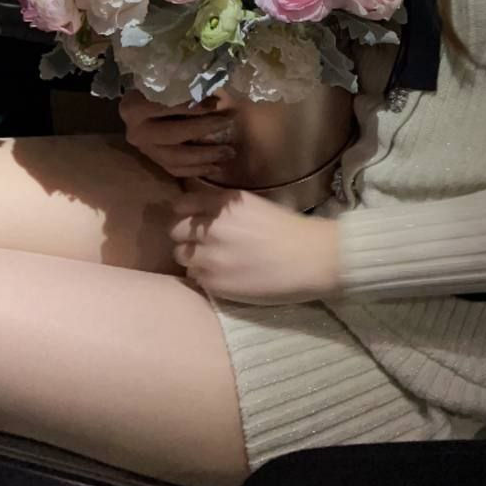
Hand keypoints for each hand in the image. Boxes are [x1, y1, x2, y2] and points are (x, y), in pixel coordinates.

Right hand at [119, 89, 237, 180]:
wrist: (142, 104)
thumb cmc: (164, 87)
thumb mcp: (172, 83)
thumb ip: (189, 86)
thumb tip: (215, 89)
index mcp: (134, 107)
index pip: (165, 106)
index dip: (191, 106)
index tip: (216, 102)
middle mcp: (136, 131)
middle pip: (172, 133)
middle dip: (203, 129)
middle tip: (228, 122)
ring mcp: (145, 149)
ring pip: (175, 158)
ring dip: (205, 156)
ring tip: (229, 151)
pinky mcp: (154, 162)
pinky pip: (176, 170)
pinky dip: (197, 170)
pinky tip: (217, 167)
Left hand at [168, 182, 341, 304]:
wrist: (310, 258)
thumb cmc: (290, 230)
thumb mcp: (254, 206)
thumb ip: (226, 210)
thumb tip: (204, 215)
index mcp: (225, 203)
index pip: (182, 205)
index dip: (185, 214)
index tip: (192, 220)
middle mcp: (212, 225)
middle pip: (174, 230)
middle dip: (185, 236)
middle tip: (201, 244)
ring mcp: (210, 255)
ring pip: (181, 256)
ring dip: (193, 258)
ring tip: (213, 262)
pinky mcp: (214, 282)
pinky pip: (195, 278)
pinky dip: (204, 277)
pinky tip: (224, 276)